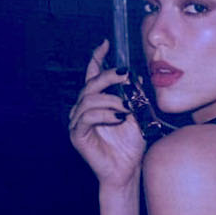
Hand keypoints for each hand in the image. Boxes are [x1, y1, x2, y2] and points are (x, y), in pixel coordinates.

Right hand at [68, 40, 145, 191]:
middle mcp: (83, 109)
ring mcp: (77, 122)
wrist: (127, 170)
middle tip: (126, 75)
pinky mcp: (77, 135)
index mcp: (97, 101)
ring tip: (127, 108)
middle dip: (108, 76)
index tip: (105, 44)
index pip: (92, 75)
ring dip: (111, 100)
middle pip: (91, 84)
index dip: (97, 58)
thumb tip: (135, 78)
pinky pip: (87, 118)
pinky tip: (119, 118)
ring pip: (88, 100)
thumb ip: (134, 97)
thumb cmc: (131, 145)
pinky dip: (104, 114)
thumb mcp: (138, 115)